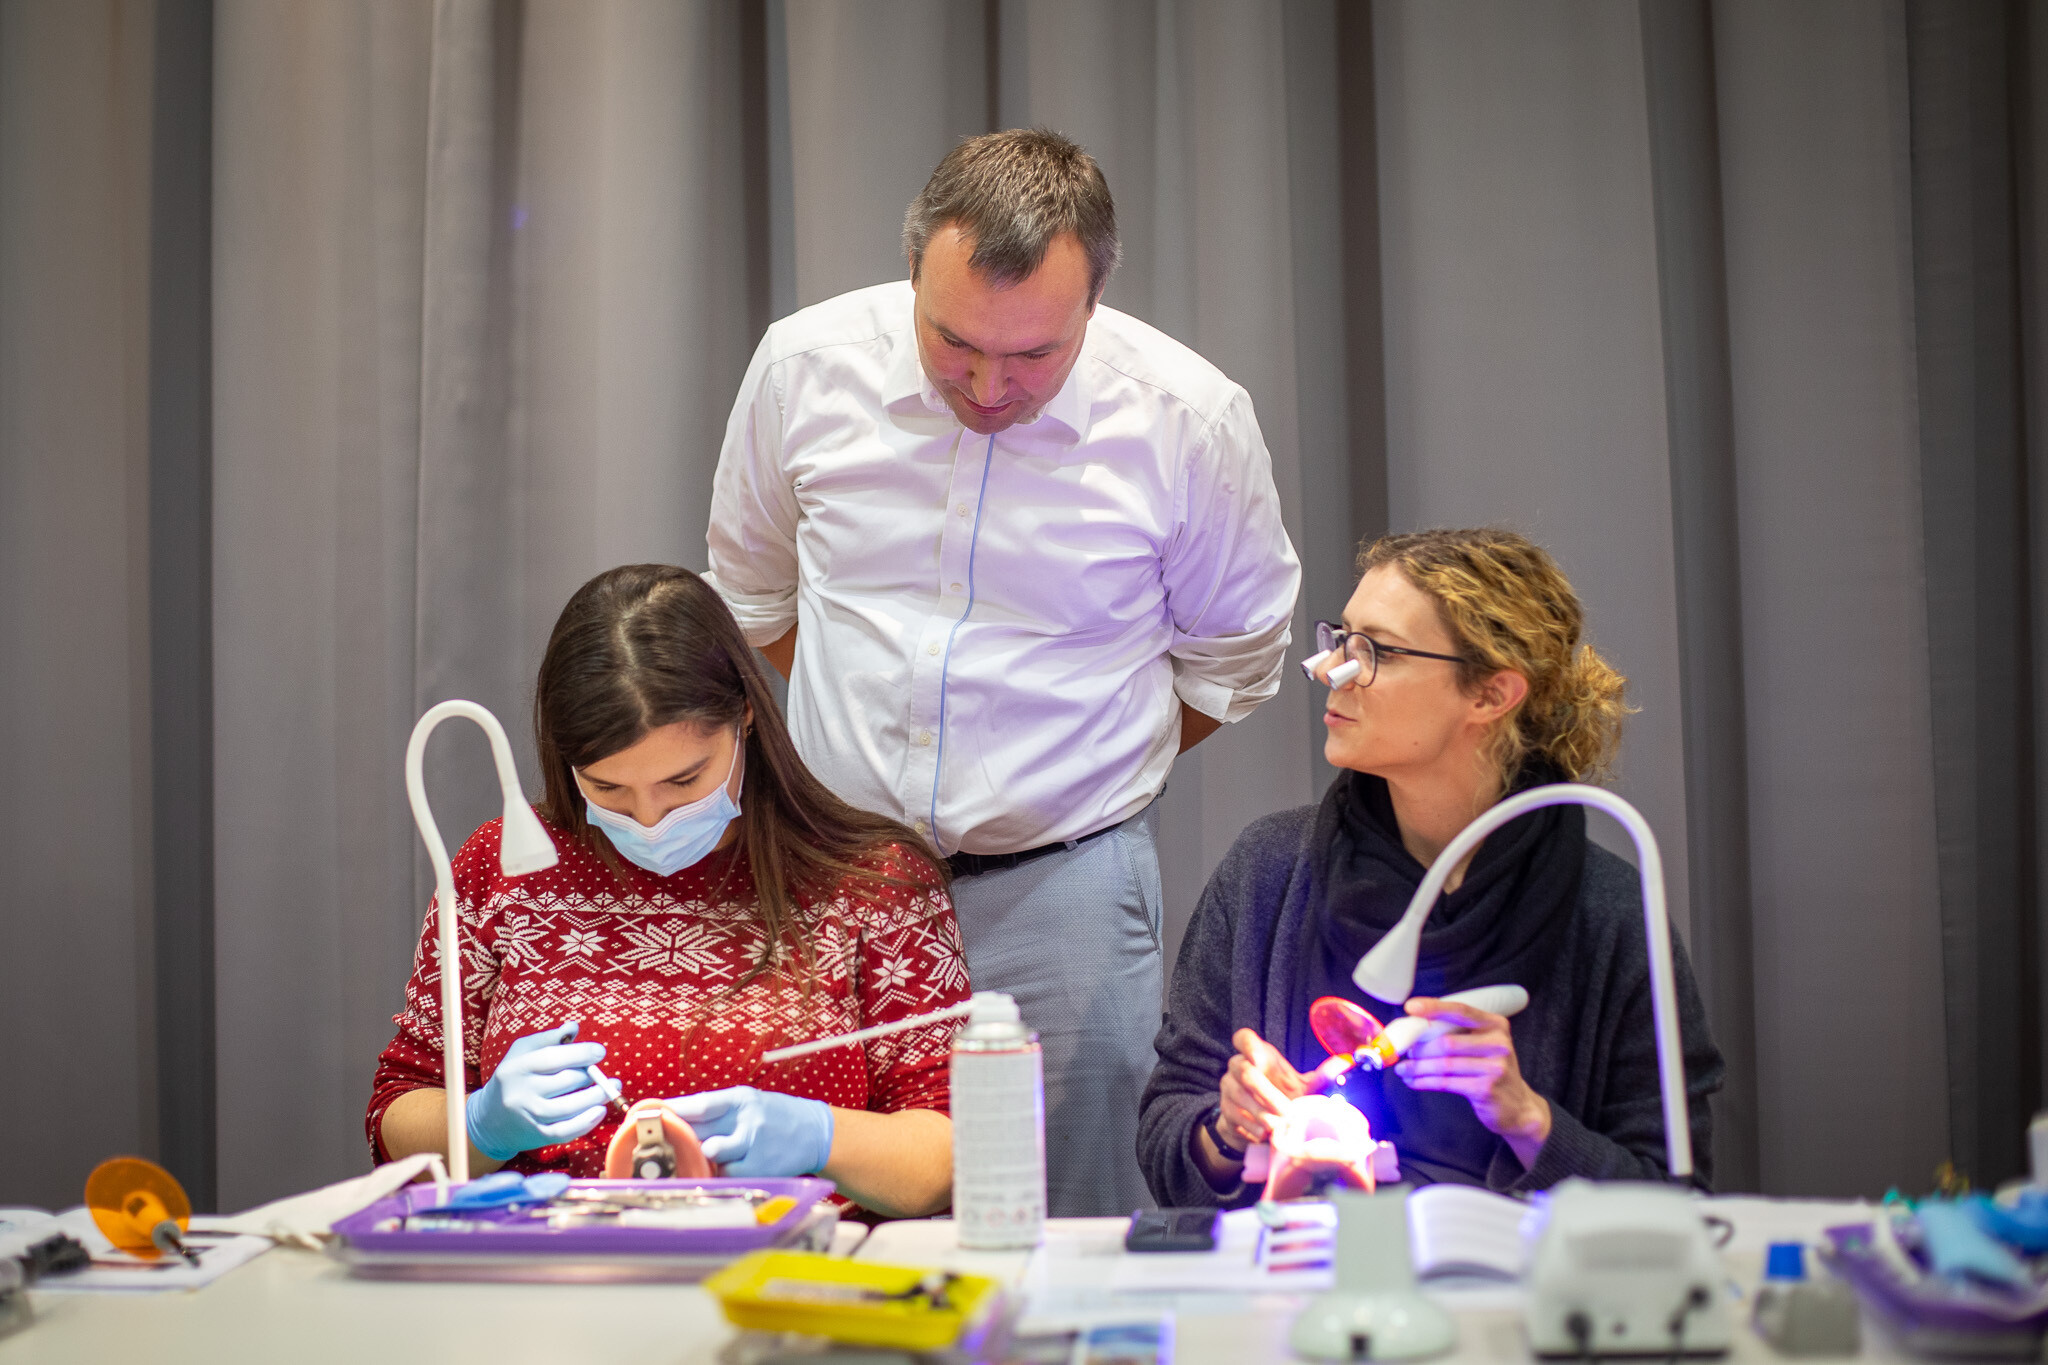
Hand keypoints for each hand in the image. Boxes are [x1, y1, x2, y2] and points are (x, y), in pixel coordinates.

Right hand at [464, 1022, 609, 1160]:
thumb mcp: (522, 1052)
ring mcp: (529, 1116)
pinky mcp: (537, 1135)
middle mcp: (521, 1092)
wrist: (489, 1119)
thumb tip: (574, 1027)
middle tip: (603, 1073)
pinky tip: (600, 1110)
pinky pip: (566, 1131)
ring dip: (596, 1097)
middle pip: (565, 1081)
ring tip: (611, 1088)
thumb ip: (548, 1038)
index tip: (600, 1052)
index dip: (580, 1053)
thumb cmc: (514, 1078)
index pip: (553, 1058)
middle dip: (591, 1075)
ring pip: (569, 1107)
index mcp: (517, 1067)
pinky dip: (587, 1122)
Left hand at [665, 1086, 833, 1176]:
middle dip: (679, 1140)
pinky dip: (718, 1175)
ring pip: (712, 1157)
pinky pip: (727, 1175)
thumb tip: (675, 1116)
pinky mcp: (760, 1168)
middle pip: (701, 1133)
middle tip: (661, 1145)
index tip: (650, 1115)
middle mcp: (747, 1120)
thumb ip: (716, 1111)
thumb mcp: (750, 1102)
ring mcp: (754, 1146)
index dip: (674, 1111)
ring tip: (694, 1159)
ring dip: (700, 1160)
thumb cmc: (775, 1116)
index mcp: (741, 1099)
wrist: (816, 1132)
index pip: (701, 1105)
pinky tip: (719, 1171)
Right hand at [1216, 1028, 1309, 1149]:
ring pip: (1238, 1096)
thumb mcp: (1302, 1088)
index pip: (1243, 1038)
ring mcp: (1228, 1090)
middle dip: (1266, 1093)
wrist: (1262, 1128)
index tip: (1260, 1060)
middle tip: (1286, 1111)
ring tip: (1279, 1127)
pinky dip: (1251, 1128)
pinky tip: (1264, 1135)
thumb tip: (1344, 1063)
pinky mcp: (1225, 1112)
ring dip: (1260, 1114)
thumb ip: (1320, 1077)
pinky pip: (1234, 1117)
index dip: (1248, 1046)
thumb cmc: (1284, 1099)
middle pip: (1244, 1072)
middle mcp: (1238, 1069)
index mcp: (1258, 1056)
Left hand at [1394, 997, 1551, 1165]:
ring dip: (1417, 1067)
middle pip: (1447, 1042)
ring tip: (1403, 1069)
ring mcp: (1495, 1067)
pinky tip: (1413, 1081)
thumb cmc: (1492, 1070)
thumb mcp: (1484, 1044)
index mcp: (1496, 1025)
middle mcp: (1498, 1043)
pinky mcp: (1486, 1089)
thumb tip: (1417, 1026)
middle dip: (1419, 1048)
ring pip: (1444, 1064)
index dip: (1434, 1008)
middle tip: (1405, 1053)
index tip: (1410, 1007)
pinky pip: (1446, 1082)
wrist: (1518, 1106)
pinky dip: (1424, 1082)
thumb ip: (1459, 1032)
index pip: (1460, 1011)